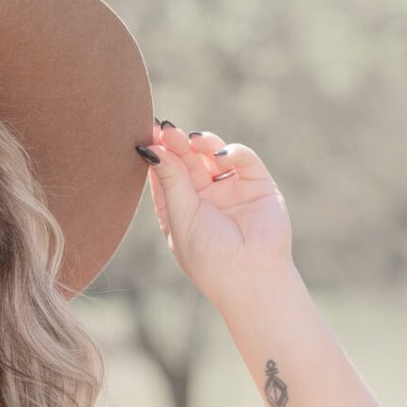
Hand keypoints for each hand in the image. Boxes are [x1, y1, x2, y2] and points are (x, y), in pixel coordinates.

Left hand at [140, 120, 293, 302]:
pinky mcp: (258, 185)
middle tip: (166, 129)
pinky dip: (232, 152)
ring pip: (213, 155)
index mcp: (181, 209)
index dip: (158, 154)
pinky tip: (220, 157)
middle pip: (187, 161)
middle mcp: (205, 197)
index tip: (148, 134)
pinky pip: (243, 159)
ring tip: (191, 139)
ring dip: (202, 143)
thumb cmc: (209, 257)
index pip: (166, 174)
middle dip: (176, 144)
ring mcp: (231, 189)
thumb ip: (170, 180)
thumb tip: (150, 145)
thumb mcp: (182, 217)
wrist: (251, 277)